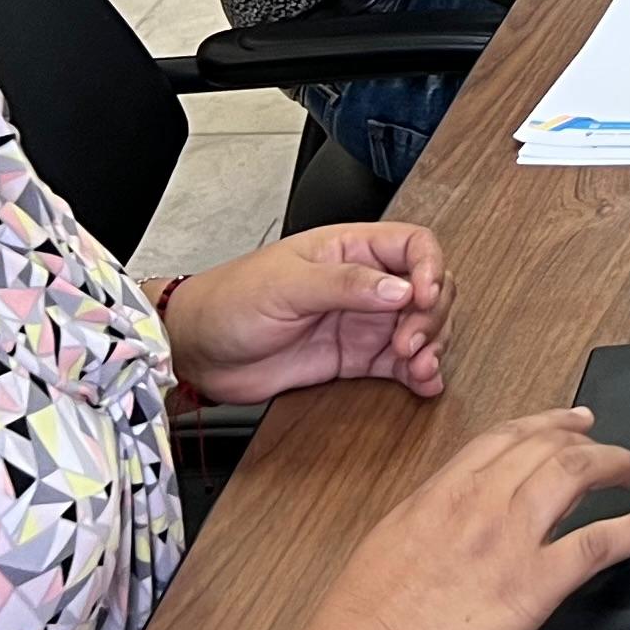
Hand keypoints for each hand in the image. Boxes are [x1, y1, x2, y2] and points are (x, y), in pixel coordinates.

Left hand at [164, 222, 450, 404]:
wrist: (197, 352)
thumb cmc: (230, 301)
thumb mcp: (286, 285)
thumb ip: (346, 284)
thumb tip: (401, 289)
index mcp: (350, 249)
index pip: (414, 246)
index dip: (431, 268)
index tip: (424, 297)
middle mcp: (364, 283)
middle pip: (428, 289)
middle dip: (432, 316)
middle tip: (411, 343)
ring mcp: (362, 322)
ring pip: (421, 327)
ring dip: (432, 346)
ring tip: (421, 368)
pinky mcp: (355, 358)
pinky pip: (400, 364)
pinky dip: (420, 374)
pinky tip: (425, 383)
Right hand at [300, 409, 629, 629]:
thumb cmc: (362, 623)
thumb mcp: (387, 545)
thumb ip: (427, 519)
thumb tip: (448, 511)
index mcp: (440, 494)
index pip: (505, 439)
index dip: (545, 424)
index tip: (568, 423)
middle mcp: (480, 505)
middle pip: (549, 449)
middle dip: (588, 441)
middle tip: (609, 446)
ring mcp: (511, 541)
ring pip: (579, 476)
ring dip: (619, 466)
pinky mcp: (535, 585)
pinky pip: (601, 543)